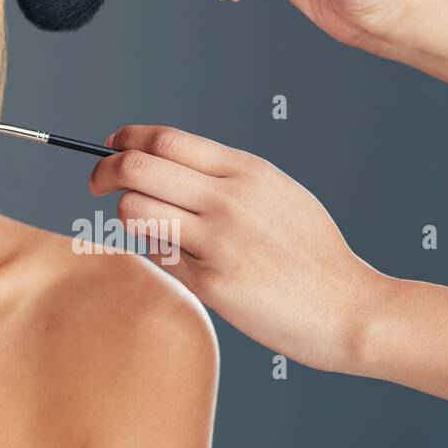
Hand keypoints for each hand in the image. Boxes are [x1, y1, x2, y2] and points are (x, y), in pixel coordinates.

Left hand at [89, 123, 389, 373]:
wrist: (351, 309)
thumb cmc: (310, 253)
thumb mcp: (274, 193)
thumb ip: (222, 177)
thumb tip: (159, 161)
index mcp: (245, 170)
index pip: (163, 139)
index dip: (125, 140)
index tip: (109, 147)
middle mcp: (228, 198)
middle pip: (136, 167)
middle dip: (103, 172)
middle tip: (96, 184)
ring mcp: (218, 239)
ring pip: (133, 210)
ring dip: (126, 215)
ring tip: (146, 226)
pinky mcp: (211, 281)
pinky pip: (156, 256)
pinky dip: (154, 253)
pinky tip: (178, 260)